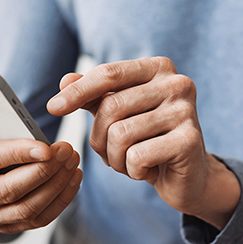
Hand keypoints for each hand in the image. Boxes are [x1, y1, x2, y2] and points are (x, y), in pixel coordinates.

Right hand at [0, 95, 82, 233]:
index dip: (17, 154)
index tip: (45, 146)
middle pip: (7, 191)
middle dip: (41, 171)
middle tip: (66, 150)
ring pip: (25, 208)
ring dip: (55, 185)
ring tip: (72, 160)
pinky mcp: (4, 226)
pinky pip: (36, 219)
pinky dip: (59, 200)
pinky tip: (72, 179)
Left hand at [47, 57, 238, 229]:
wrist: (186, 175)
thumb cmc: (147, 139)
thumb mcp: (118, 113)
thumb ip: (93, 95)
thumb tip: (65, 80)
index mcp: (158, 68)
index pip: (108, 73)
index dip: (77, 92)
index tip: (52, 108)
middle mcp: (176, 83)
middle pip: (111, 107)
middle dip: (99, 138)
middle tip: (109, 153)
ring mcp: (186, 111)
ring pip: (120, 135)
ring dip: (114, 158)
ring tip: (129, 162)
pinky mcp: (190, 141)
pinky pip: (137, 156)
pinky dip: (132, 170)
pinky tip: (146, 170)